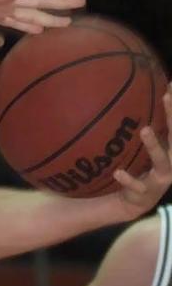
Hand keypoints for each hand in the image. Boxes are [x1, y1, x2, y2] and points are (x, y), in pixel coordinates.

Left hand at [111, 85, 171, 217]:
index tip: (170, 85)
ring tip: (145, 130)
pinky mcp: (146, 193)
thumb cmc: (140, 167)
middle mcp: (171, 162)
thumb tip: (131, 97)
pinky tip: (117, 172)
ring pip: (162, 161)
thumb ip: (144, 128)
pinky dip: (128, 179)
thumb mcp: (142, 147)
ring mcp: (160, 178)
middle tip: (166, 97)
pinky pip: (137, 185)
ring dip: (155, 145)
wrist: (132, 200)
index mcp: (170, 149)